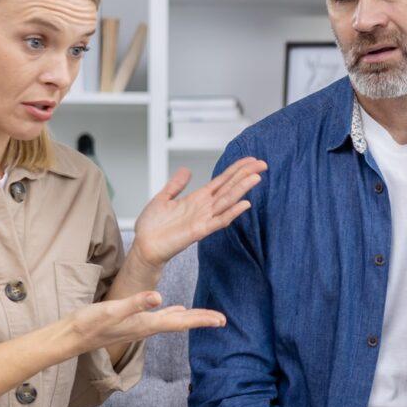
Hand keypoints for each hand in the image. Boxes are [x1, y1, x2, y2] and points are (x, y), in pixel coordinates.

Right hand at [59, 288, 225, 358]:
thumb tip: (159, 297)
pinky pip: (158, 319)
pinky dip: (171, 314)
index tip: (221, 320)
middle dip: (202, 320)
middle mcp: (146, 328)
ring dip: (189, 318)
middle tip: (222, 320)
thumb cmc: (88, 324)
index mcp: (145, 324)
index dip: (201, 320)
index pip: (180, 322)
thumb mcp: (111, 310)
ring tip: (206, 316)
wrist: (70, 338)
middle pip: (180, 323)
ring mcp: (139, 327)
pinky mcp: (131, 323)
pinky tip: (174, 310)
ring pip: (171, 321)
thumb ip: (135, 304)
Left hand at [130, 158, 266, 267]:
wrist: (144, 245)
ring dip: (242, 189)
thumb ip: (176, 185)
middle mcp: (204, 207)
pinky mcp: (200, 231)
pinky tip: (245, 204)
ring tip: (256, 178)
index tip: (251, 160)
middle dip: (245, 175)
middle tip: (263, 164)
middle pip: (229, 188)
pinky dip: (232, 212)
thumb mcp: (163, 198)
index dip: (236, 169)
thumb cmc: (152, 226)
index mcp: (198, 198)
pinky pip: (219, 221)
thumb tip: (186, 170)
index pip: (222, 181)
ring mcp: (204, 219)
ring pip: (227, 201)